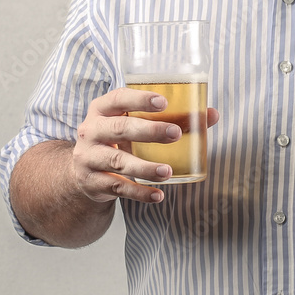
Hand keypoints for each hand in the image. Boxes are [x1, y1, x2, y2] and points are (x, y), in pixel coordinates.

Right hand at [72, 87, 218, 203]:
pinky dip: (139, 193)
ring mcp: (89, 157)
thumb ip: (171, 118)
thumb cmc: (118, 139)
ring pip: (117, 161)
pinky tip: (158, 196)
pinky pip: (118, 188)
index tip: (163, 102)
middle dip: (149, 131)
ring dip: (144, 167)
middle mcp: (91, 130)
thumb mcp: (134, 124)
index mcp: (102, 109)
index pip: (118, 98)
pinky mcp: (92, 182)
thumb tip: (211, 115)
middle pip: (119, 128)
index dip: (139, 99)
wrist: (82, 171)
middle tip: (176, 134)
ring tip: (168, 171)